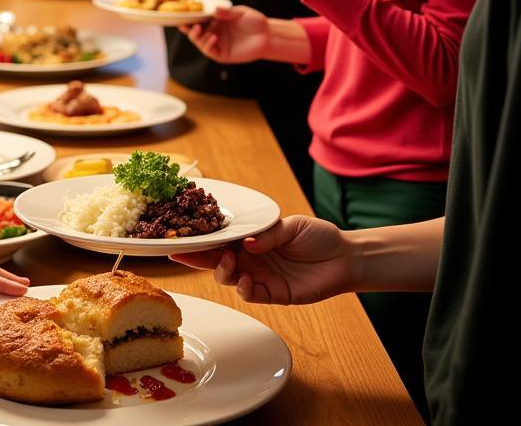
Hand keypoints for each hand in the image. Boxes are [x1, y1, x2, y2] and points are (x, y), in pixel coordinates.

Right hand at [170, 216, 353, 305]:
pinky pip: (249, 294)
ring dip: (222, 271)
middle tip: (183, 255)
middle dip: (196, 258)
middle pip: (215, 259)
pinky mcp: (272, 293)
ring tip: (230, 263)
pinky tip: (245, 279)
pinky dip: (242, 288)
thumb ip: (268, 234)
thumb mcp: (291, 226)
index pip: (220, 238)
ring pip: (227, 277)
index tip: (178, 236)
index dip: (199, 238)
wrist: (343, 258)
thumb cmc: (317, 236)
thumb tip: (247, 243)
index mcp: (251, 238)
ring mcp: (260, 276)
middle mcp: (250, 257)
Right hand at [178, 5, 271, 63]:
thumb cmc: (254, 22)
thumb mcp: (240, 13)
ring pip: (200, 42)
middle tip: (185, 24)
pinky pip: (210, 51)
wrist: (267, 35)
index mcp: (216, 22)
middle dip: (188, 29)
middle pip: (195, 32)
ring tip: (198, 29)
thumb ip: (226, 12)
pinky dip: (208, 44)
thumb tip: (213, 10)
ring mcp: (218, 44)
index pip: (199, 20)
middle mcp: (214, 33)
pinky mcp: (223, 55)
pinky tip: (212, 37)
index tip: (182, 14)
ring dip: (196, 36)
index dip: (189, 18)